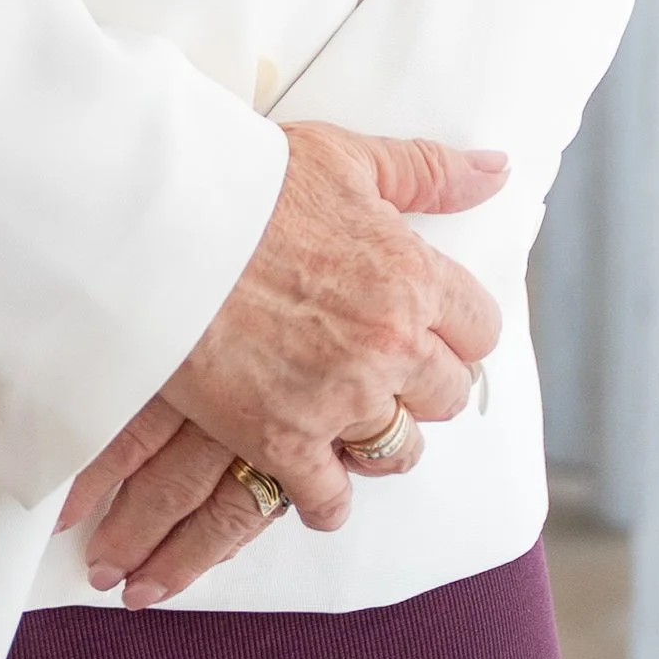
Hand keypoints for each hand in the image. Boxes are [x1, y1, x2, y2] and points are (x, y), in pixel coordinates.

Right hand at [56, 126, 507, 601]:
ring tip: (348, 417)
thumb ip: (429, 171)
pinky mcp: (282, 441)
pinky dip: (322, 496)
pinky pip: (329, 499)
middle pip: (446, 395)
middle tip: (382, 369)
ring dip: (378, 437)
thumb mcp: (347, 159)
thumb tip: (498, 170)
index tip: (428, 327)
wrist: (161, 225)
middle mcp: (390, 346)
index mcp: (412, 277)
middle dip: (420, 383)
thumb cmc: (250, 184)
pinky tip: (308, 474)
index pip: (481, 329)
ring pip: (398, 450)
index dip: (455, 329)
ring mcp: (339, 400)